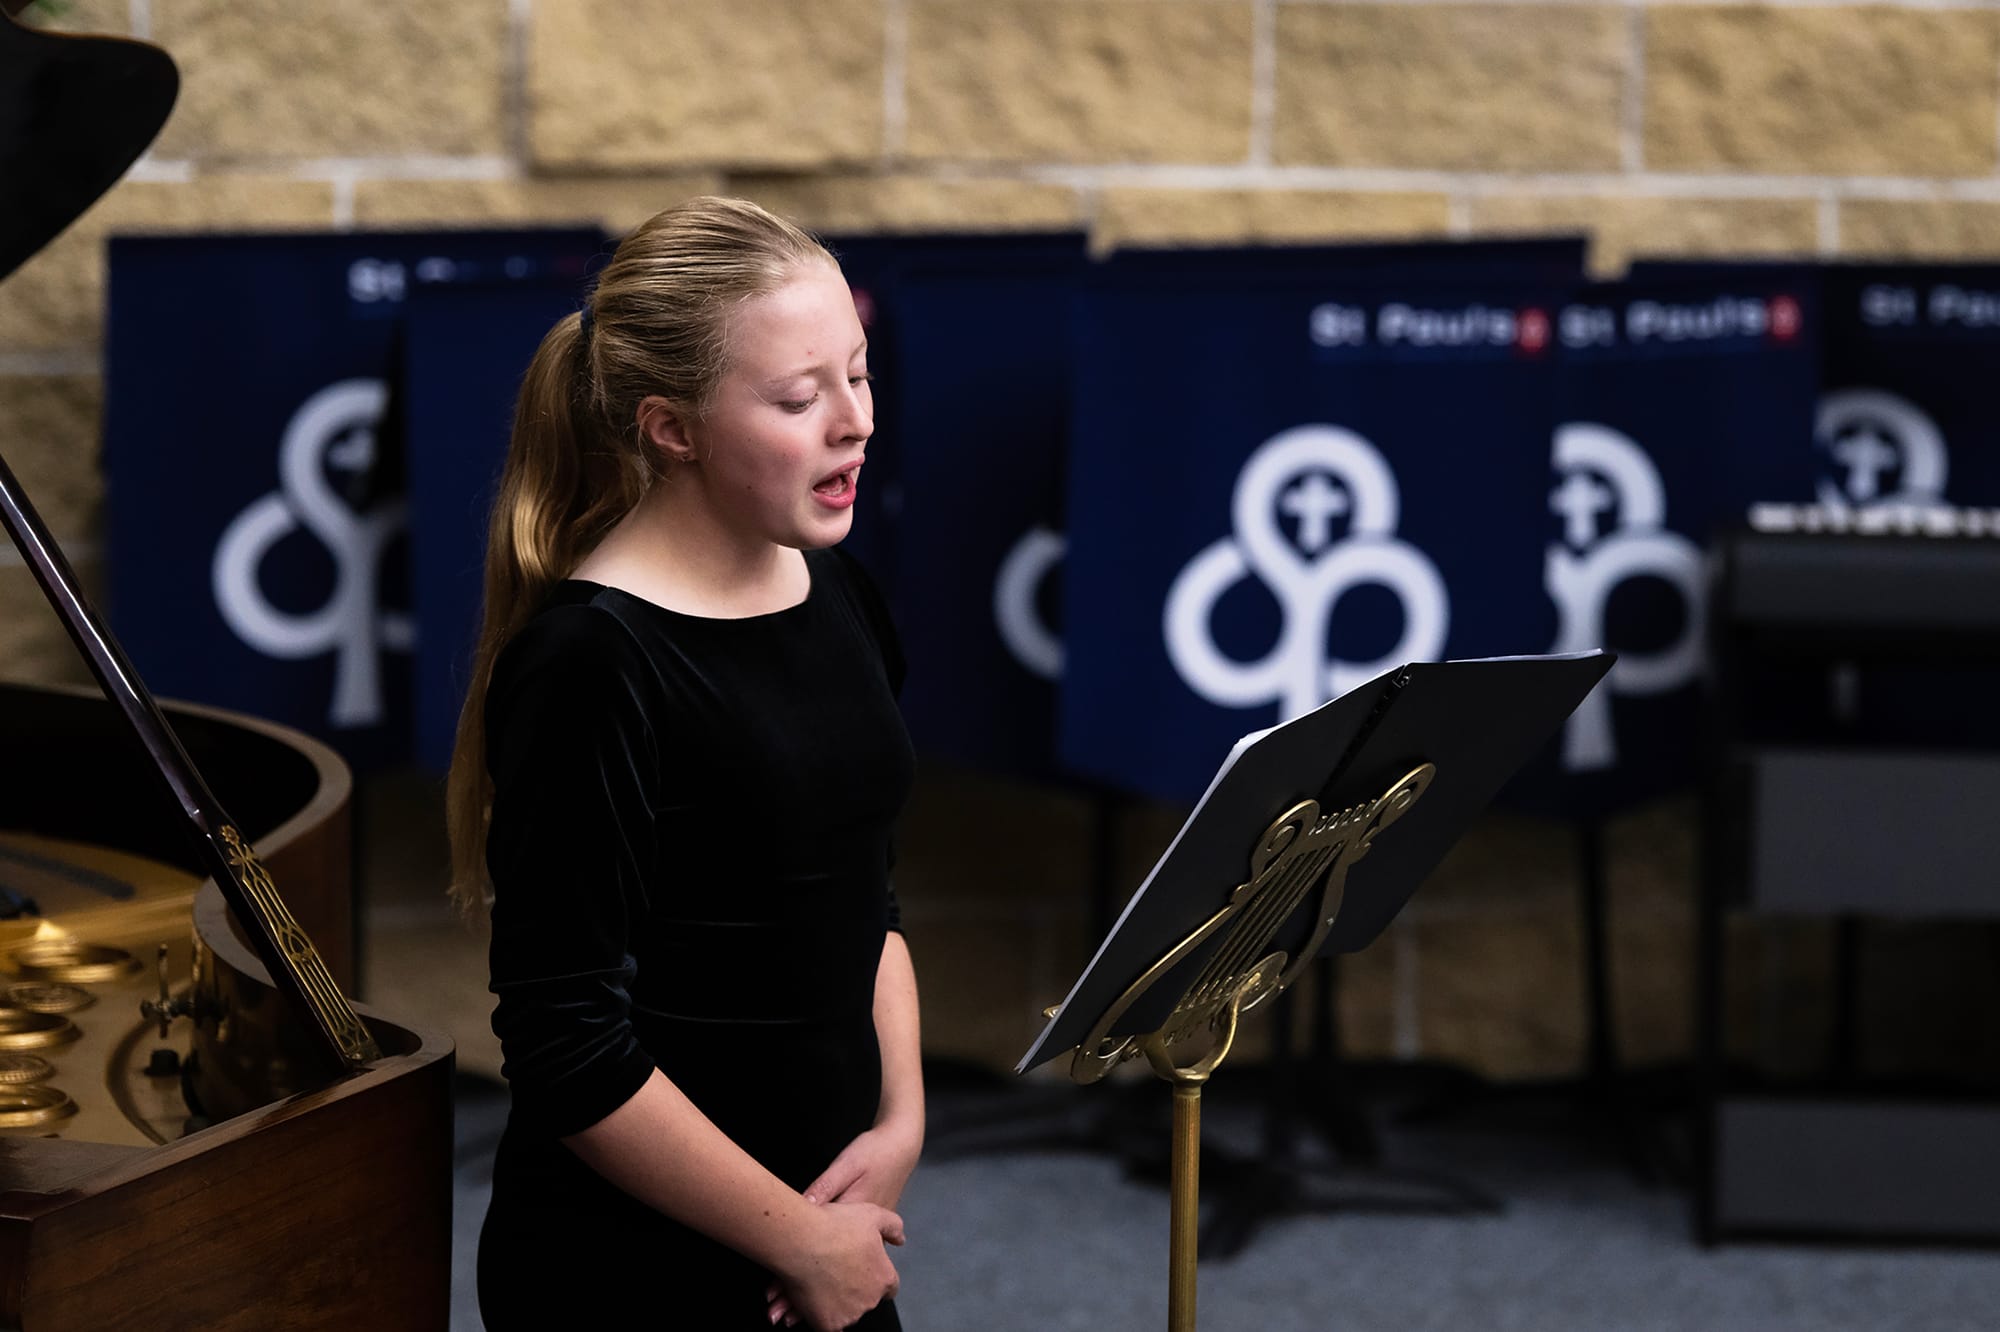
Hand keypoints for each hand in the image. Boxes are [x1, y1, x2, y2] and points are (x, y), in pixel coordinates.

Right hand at [766, 1200, 901, 1330]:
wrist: (802, 1241)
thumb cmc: (835, 1227)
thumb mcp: (872, 1214)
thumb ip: (893, 1226)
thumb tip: (900, 1239)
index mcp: (883, 1277)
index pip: (889, 1287)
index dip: (875, 1278)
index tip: (862, 1271)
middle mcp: (870, 1300)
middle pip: (866, 1300)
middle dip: (855, 1289)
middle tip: (836, 1270)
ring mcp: (849, 1314)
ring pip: (846, 1312)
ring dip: (838, 1301)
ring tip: (821, 1280)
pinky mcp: (827, 1324)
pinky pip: (827, 1324)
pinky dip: (820, 1314)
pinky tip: (812, 1297)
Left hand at [768, 1120, 923, 1324]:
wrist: (900, 1147)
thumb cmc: (871, 1153)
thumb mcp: (846, 1165)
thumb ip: (825, 1186)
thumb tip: (804, 1205)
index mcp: (855, 1215)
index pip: (822, 1250)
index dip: (797, 1273)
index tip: (775, 1291)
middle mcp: (865, 1234)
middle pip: (831, 1271)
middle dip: (804, 1293)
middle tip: (777, 1308)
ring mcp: (872, 1238)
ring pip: (841, 1274)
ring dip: (816, 1293)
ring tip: (788, 1309)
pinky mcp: (872, 1235)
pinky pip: (850, 1263)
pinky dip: (832, 1278)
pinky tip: (816, 1292)